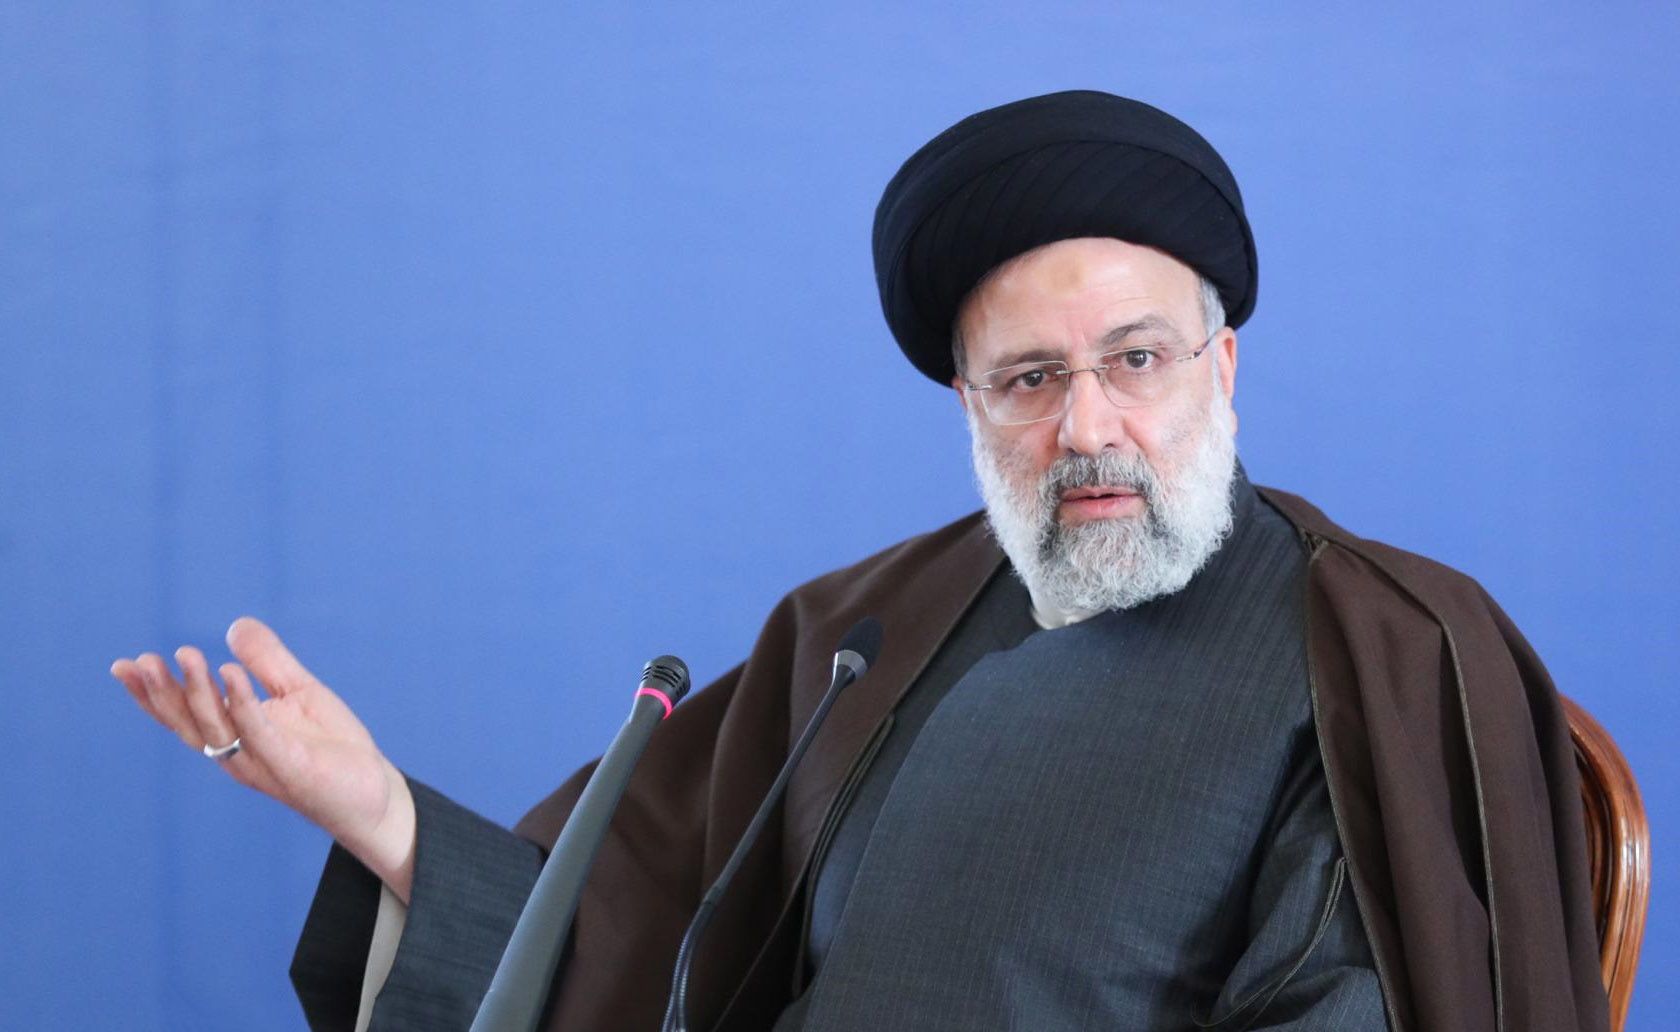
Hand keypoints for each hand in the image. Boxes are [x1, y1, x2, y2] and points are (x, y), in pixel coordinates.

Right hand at [112, 616, 416, 900]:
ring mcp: (261, 761)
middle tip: (141, 662)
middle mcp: (238, 752)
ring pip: (217, 728)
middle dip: (162, 693)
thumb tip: (235, 625)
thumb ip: (268, 661)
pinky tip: (231, 675)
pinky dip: (243, 705)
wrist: (372, 791)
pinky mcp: (290, 766)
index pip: (184, 714)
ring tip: (185, 656)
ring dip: (199, 692)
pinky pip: (260, 733)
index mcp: (234, 736)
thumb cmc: (330, 746)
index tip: (125, 665)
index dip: (152, 693)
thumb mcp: (298, 691)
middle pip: (189, 723)